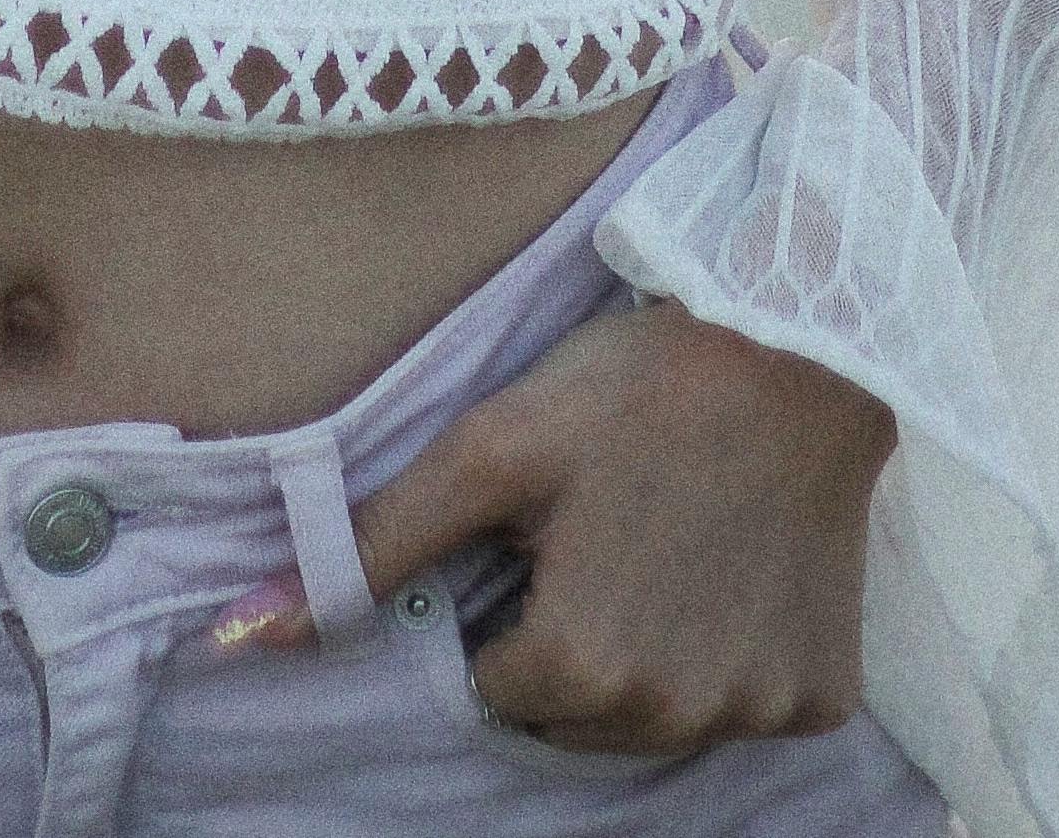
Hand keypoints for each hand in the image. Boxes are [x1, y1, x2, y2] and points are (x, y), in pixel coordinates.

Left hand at [210, 302, 892, 753]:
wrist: (800, 339)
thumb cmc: (632, 384)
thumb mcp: (487, 450)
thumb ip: (368, 547)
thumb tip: (235, 637)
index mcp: (574, 670)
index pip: (494, 682)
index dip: (509, 597)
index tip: (546, 526)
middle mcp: (668, 719)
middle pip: (575, 712)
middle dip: (573, 634)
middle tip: (606, 525)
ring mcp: (753, 715)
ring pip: (656, 715)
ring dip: (649, 650)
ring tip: (668, 537)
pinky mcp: (823, 698)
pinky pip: (749, 702)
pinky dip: (737, 649)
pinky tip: (735, 561)